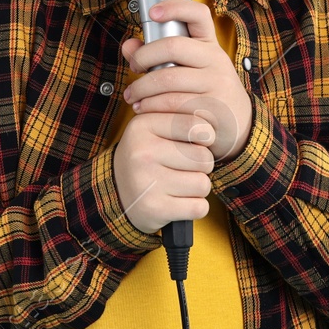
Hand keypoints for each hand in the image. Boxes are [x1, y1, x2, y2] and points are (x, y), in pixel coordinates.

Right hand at [111, 109, 215, 234]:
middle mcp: (142, 152)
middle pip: (204, 157)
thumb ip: (180, 120)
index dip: (205, 136)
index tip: (195, 142)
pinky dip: (195, 207)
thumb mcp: (152, 129)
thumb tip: (211, 131)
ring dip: (198, 187)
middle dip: (201, 166)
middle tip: (183, 168)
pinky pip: (199, 207)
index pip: (196, 125)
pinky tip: (179, 201)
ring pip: (203, 183)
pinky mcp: (155, 208)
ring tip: (180, 185)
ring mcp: (147, 182)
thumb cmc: (145, 158)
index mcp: (142, 126)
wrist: (117, 194)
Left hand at [120, 0, 252, 165]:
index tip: (152, 13)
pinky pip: (174, 104)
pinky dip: (152, 106)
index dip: (174, 7)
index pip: (198, 14)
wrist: (237, 123)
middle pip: (173, 46)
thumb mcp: (188, 67)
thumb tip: (128, 45)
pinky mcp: (213, 108)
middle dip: (143, 56)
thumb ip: (156, 54)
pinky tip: (143, 109)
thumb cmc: (204, 89)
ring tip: (131, 96)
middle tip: (133, 68)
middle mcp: (216, 59)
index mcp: (208, 44)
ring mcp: (217, 84)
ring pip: (169, 78)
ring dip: (141, 88)